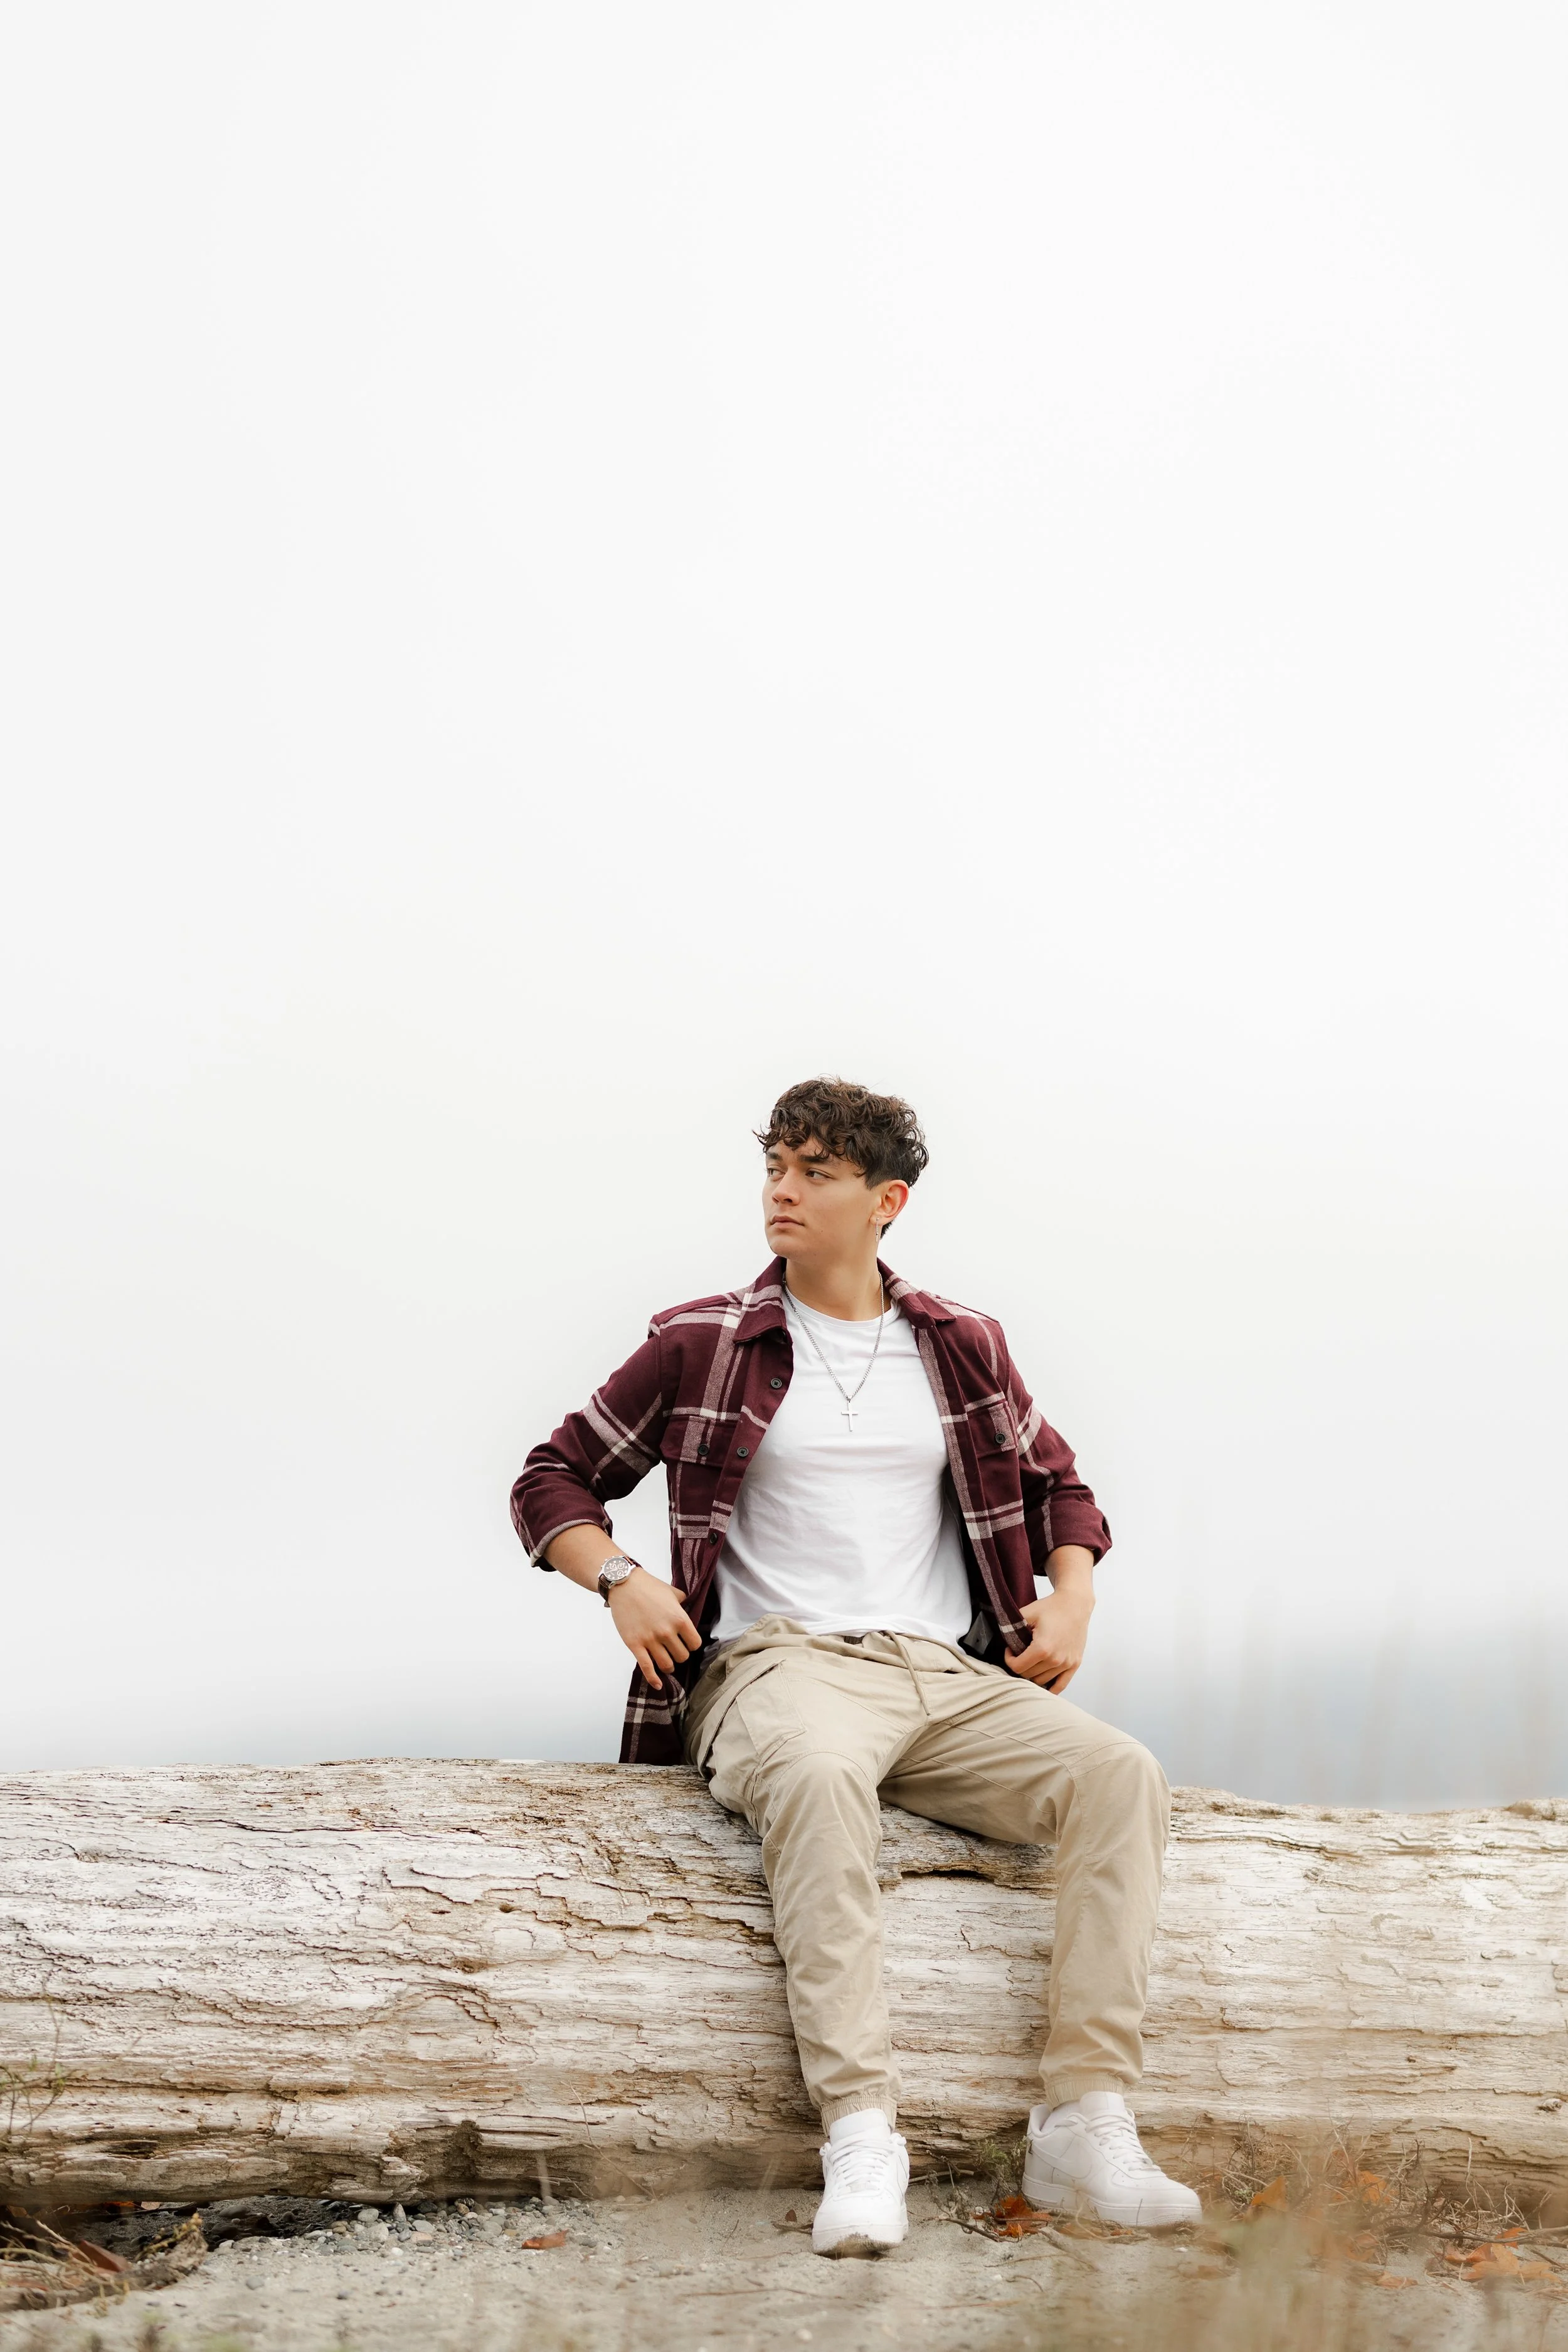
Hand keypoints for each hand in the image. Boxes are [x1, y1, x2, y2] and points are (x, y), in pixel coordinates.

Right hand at [609, 1567, 702, 1689]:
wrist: (623, 1584)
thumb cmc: (649, 1586)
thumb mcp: (673, 1592)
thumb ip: (684, 1603)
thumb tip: (690, 1610)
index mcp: (679, 1619)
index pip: (695, 1644)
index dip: (691, 1645)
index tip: (686, 1643)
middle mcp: (666, 1632)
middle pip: (682, 1657)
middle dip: (679, 1655)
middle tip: (674, 1650)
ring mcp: (650, 1640)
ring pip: (667, 1665)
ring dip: (668, 1666)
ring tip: (667, 1662)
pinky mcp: (635, 1645)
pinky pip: (647, 1668)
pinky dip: (653, 1679)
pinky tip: (658, 1685)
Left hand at [1006, 1584, 1092, 1693]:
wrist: (1075, 1604)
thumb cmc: (1051, 1608)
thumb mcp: (1027, 1613)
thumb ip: (1011, 1627)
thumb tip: (1002, 1639)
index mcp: (1042, 1648)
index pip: (1017, 1667)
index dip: (1009, 1659)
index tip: (1010, 1650)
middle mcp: (1056, 1659)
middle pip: (1029, 1675)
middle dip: (1020, 1666)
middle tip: (1019, 1654)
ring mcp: (1067, 1664)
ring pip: (1042, 1681)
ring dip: (1033, 1674)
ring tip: (1031, 1661)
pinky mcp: (1075, 1664)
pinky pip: (1061, 1686)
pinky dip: (1050, 1688)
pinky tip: (1043, 1684)